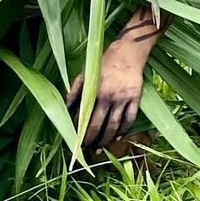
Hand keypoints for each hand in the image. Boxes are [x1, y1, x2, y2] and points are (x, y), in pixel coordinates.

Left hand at [66, 35, 147, 151]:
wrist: (128, 51)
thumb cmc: (103, 63)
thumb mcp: (85, 74)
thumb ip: (74, 92)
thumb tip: (64, 110)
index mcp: (94, 92)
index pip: (84, 118)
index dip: (79, 133)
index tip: (75, 142)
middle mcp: (108, 96)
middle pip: (98, 125)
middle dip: (91, 140)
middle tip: (86, 149)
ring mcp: (123, 97)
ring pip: (114, 126)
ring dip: (107, 140)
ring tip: (101, 148)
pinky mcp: (135, 97)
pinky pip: (130, 118)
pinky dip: (124, 130)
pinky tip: (119, 136)